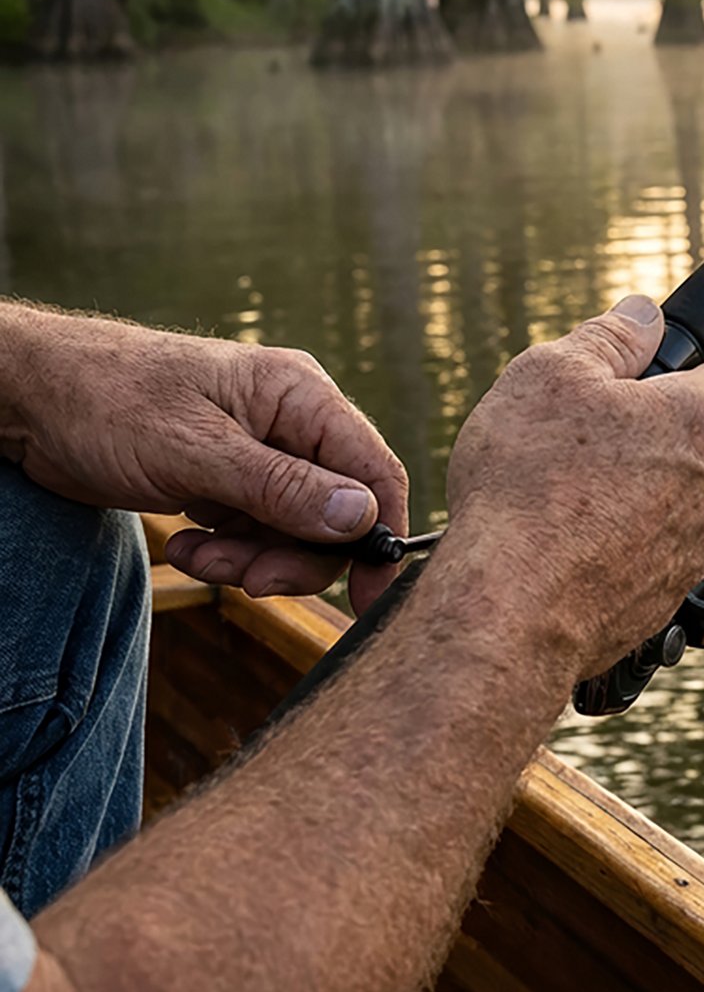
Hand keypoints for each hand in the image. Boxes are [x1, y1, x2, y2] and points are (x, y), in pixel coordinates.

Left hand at [0, 305, 407, 607]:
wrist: (29, 397)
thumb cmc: (107, 400)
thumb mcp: (196, 452)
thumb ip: (282, 487)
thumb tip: (360, 518)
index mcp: (301, 395)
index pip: (373, 469)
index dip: (380, 534)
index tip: (372, 595)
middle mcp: (291, 423)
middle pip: (335, 513)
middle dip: (295, 556)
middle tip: (253, 582)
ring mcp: (260, 453)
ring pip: (293, 532)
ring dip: (250, 560)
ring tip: (196, 556)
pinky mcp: (229, 480)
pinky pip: (255, 533)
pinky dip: (226, 553)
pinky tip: (185, 546)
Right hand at [445, 294, 703, 676]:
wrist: (510, 609)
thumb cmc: (527, 487)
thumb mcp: (550, 376)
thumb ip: (608, 337)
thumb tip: (644, 313)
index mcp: (697, 423)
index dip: (696, 372)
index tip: (656, 382)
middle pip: (697, 447)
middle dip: (650, 439)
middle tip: (581, 444)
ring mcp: (692, 552)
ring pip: (672, 506)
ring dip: (633, 498)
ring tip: (563, 503)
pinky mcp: (664, 603)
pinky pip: (648, 559)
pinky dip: (616, 551)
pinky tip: (564, 550)